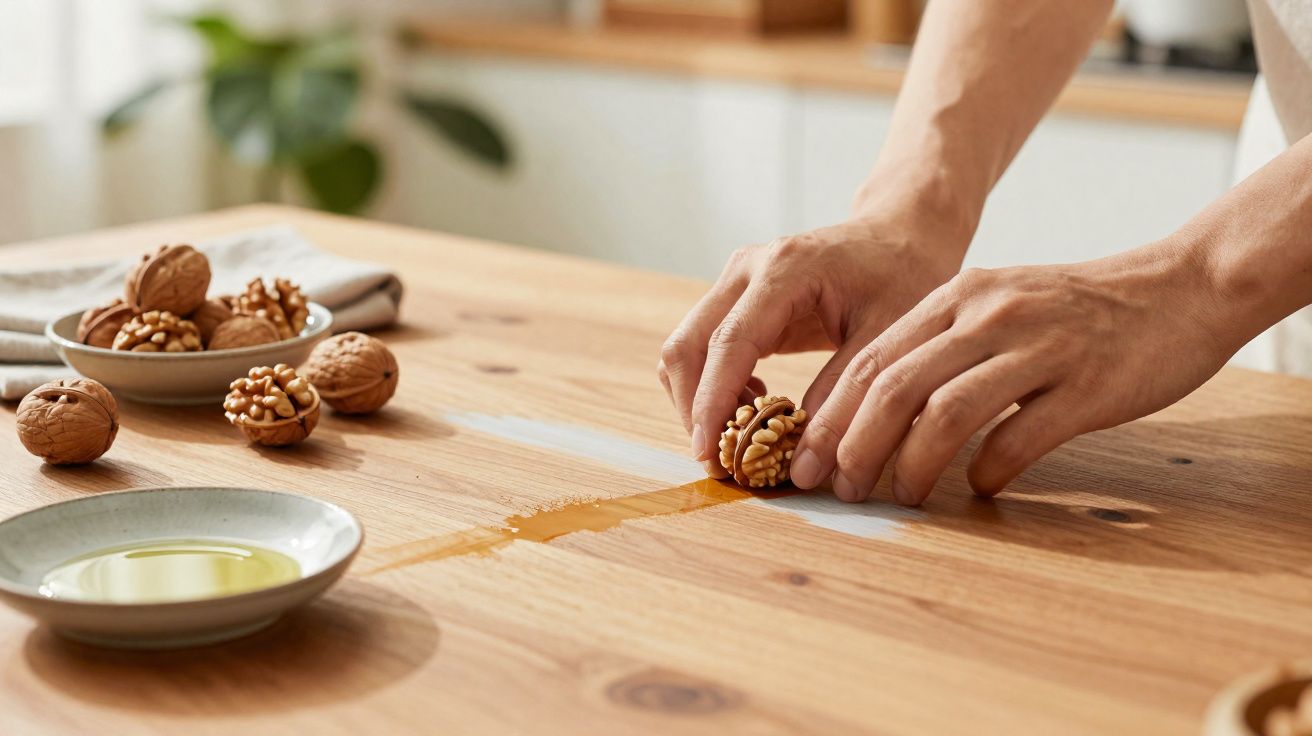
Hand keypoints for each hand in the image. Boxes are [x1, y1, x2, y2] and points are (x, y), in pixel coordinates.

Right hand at [658, 211, 967, 476]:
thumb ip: (844, 394)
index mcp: (784, 270)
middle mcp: (747, 268)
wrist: (900, 236)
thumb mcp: (888, 338)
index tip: (709, 454)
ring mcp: (735, 280)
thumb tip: (803, 459)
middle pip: (687, 345)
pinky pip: (704, 348)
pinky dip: (715, 386)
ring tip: (743, 435)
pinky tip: (755, 404)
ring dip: (700, 400)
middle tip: (721, 461)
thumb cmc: (903, 277)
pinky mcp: (737, 299)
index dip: (712, 404)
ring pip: (686, 349)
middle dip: (695, 409)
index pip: (728, 344)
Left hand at [790, 241, 1237, 503]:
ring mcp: (1039, 348)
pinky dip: (990, 468)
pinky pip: (1022, 435)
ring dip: (910, 464)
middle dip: (853, 446)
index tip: (808, 459)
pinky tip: (980, 486)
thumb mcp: (998, 305)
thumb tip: (880, 413)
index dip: (832, 415)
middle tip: (836, 489)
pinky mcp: (1087, 384)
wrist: (1181, 288)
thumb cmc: (1079, 310)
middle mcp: (989, 316)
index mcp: (958, 296)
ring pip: (947, 412)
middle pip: (896, 387)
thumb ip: (942, 347)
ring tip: (898, 497)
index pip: (873, 360)